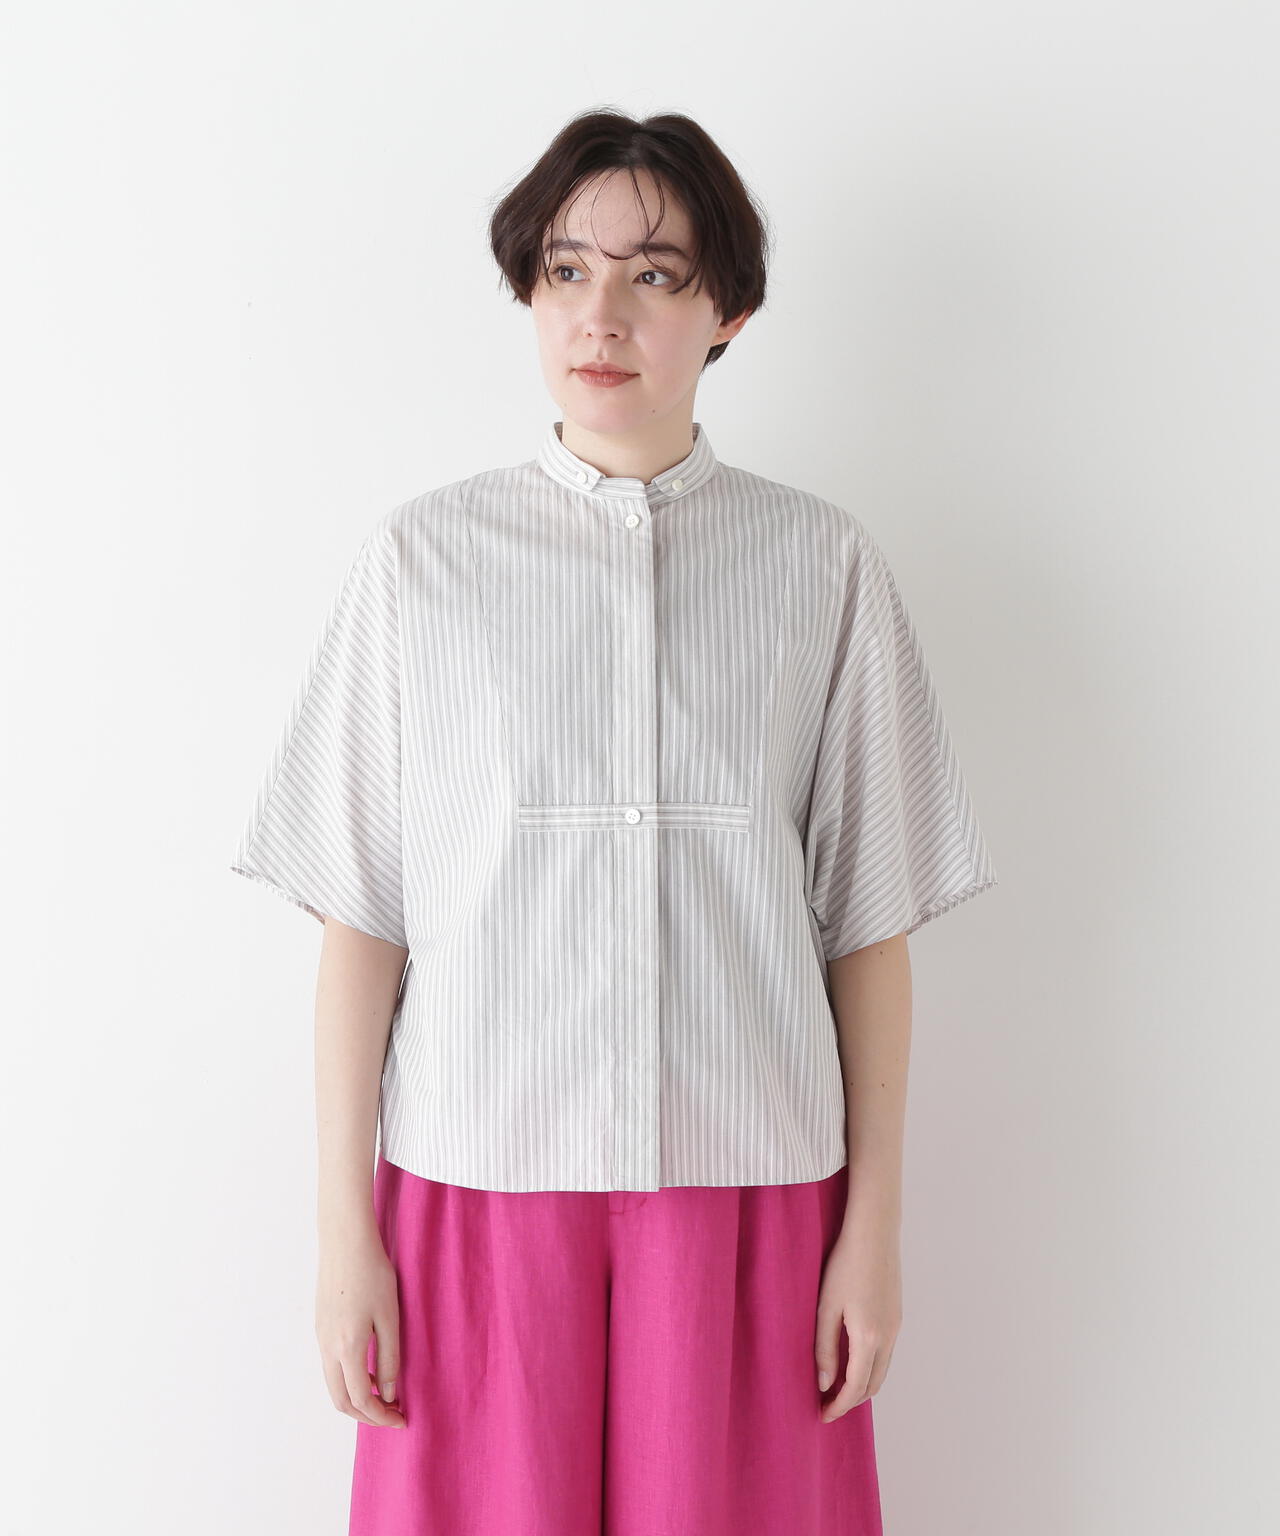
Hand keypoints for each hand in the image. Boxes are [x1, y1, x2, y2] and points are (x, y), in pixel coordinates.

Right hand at [316, 1226, 406, 1427]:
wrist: (345, 1240)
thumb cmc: (373, 1274)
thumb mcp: (389, 1317)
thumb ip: (389, 1359)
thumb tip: (388, 1394)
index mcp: (346, 1348)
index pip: (360, 1400)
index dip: (381, 1417)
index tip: (401, 1419)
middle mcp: (327, 1348)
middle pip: (340, 1400)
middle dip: (365, 1415)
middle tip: (392, 1414)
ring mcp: (320, 1337)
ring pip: (333, 1384)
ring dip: (355, 1397)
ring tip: (383, 1393)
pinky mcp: (320, 1326)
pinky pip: (330, 1366)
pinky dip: (348, 1379)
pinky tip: (369, 1367)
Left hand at [814, 1215, 901, 1422]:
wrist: (874, 1233)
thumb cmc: (844, 1265)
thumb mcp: (826, 1307)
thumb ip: (825, 1348)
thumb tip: (824, 1384)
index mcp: (869, 1338)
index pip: (855, 1387)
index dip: (839, 1406)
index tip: (822, 1416)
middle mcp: (888, 1337)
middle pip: (873, 1385)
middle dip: (852, 1401)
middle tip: (828, 1406)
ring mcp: (896, 1326)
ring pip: (882, 1370)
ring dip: (862, 1385)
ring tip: (837, 1387)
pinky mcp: (897, 1315)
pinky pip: (886, 1354)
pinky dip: (871, 1367)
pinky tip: (853, 1360)